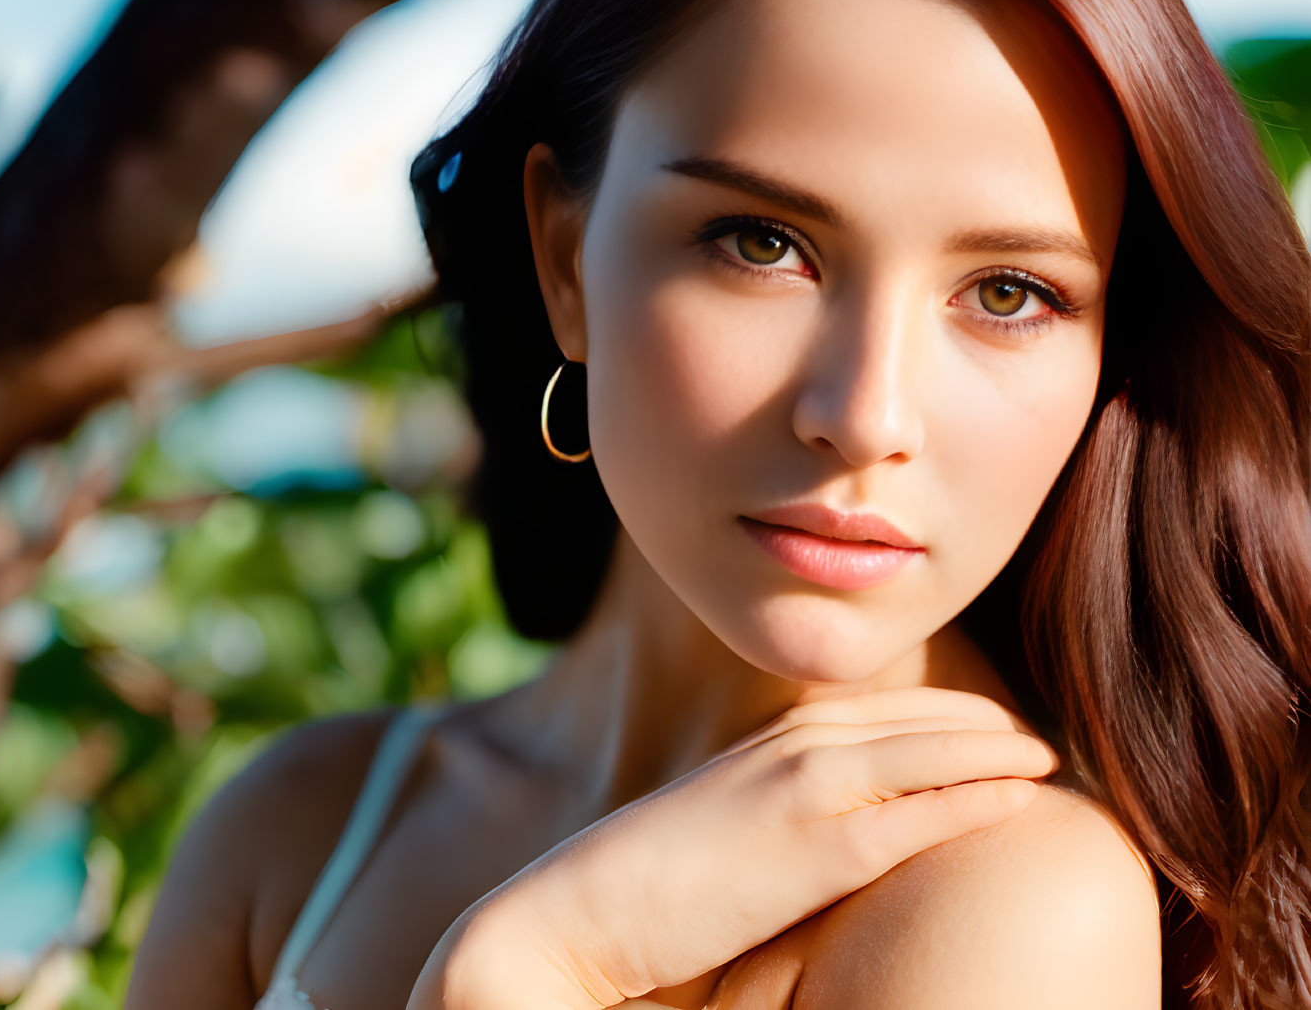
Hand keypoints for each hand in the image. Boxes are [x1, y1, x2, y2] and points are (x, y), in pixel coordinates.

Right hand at [432, 686, 1062, 1009]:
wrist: (581, 915)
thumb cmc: (645, 893)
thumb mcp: (721, 836)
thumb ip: (774, 820)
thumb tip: (820, 841)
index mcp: (765, 749)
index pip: (876, 714)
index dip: (941, 718)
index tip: (990, 728)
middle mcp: (787, 751)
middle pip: (911, 721)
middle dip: (980, 725)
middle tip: (1035, 738)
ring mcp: (800, 791)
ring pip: (925, 753)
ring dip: (994, 750)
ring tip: (1048, 758)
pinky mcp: (811, 848)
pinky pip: (916, 814)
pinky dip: (974, 797)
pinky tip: (1022, 796)